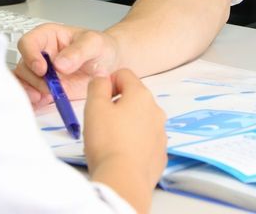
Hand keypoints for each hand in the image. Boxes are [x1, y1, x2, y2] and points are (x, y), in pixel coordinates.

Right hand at [13, 22, 121, 106]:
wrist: (111, 65)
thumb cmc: (101, 48)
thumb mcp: (95, 43)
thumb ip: (78, 51)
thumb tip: (60, 63)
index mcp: (48, 37)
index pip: (28, 42)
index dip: (31, 55)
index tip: (42, 68)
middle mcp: (42, 55)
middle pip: (24, 66)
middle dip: (33, 78)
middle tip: (49, 86)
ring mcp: (42, 74)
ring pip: (24, 82)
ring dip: (31, 91)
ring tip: (46, 95)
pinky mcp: (46, 90)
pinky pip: (32, 96)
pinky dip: (34, 102)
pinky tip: (43, 102)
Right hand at [84, 70, 167, 207]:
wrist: (124, 180)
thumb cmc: (107, 140)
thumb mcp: (94, 107)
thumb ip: (97, 85)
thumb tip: (102, 77)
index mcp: (141, 95)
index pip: (124, 74)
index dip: (108, 83)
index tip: (98, 100)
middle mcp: (156, 111)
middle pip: (134, 98)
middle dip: (117, 105)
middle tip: (101, 122)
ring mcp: (161, 134)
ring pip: (141, 120)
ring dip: (127, 124)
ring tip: (110, 142)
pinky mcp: (160, 154)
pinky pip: (146, 141)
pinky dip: (135, 144)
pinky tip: (122, 155)